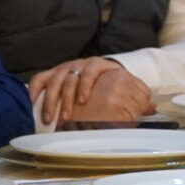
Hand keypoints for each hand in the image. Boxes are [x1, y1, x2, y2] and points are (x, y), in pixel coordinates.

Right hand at [28, 58, 150, 127]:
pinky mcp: (51, 74)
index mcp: (99, 65)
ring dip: (50, 101)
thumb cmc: (114, 87)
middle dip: (64, 99)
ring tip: (49, 119)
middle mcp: (79, 64)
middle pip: (68, 78)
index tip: (83, 101)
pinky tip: (31, 101)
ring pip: (53, 81)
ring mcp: (64, 68)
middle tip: (64, 118)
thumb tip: (153, 107)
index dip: (86, 84)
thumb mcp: (127, 89)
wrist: (100, 75)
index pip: (90, 70)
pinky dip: (34, 88)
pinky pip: (39, 78)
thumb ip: (138, 97)